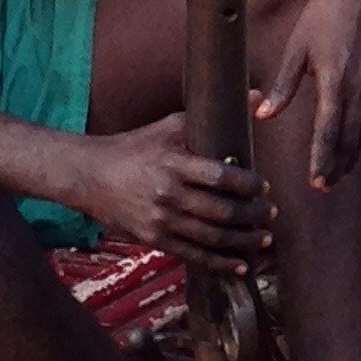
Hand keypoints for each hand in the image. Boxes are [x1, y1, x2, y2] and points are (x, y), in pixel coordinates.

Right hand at [81, 113, 273, 270]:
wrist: (89, 176)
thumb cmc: (134, 147)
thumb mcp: (169, 126)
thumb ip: (211, 116)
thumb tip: (256, 95)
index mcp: (174, 164)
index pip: (221, 177)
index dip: (249, 184)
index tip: (264, 186)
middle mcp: (168, 195)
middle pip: (222, 212)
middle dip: (253, 214)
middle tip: (271, 212)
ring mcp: (160, 221)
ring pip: (212, 238)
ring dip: (244, 240)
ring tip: (264, 237)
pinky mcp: (154, 240)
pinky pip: (194, 256)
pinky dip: (220, 263)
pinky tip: (240, 265)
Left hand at [257, 0, 360, 189]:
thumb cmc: (321, 15)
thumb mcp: (295, 49)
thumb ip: (282, 86)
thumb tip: (263, 117)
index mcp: (335, 80)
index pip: (329, 131)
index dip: (322, 159)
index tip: (315, 181)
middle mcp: (360, 86)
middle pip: (350, 137)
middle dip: (337, 165)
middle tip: (324, 186)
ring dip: (355, 156)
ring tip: (341, 173)